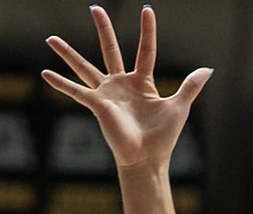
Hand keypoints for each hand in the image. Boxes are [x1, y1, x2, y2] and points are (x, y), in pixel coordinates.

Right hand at [42, 5, 210, 173]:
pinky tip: (44, 73)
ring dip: (68, 53)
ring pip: (84, 67)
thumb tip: (208, 69)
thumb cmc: (163, 137)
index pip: (145, 50)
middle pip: (110, 49)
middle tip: (95, 7)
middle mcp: (122, 84)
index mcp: (142, 83)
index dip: (147, 30)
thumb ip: (191, 86)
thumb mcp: (180, 106)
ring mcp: (107, 94)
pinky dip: (60, 83)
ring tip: (50, 38)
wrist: (148, 159)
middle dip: (104, 29)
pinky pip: (76, 91)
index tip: (147, 9)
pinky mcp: (97, 105)